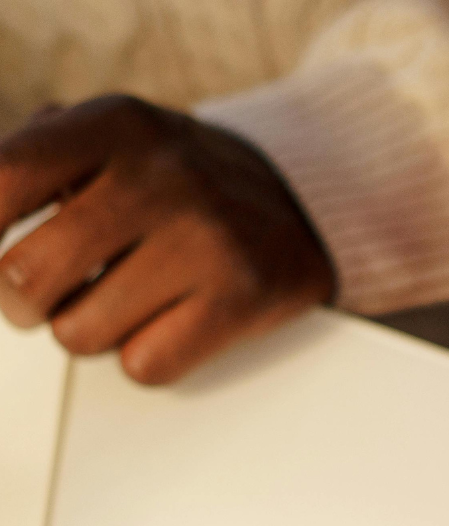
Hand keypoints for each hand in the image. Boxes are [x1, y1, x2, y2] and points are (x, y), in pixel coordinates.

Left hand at [0, 95, 332, 383]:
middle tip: (38, 301)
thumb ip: (36, 161)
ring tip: (113, 308)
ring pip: (80, 333)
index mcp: (117, 124)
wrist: (304, 204)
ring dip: (85, 333)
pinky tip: (163, 326)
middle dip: (20, 303)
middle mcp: (162, 177)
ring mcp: (206, 240)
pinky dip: (144, 358)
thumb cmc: (184, 184)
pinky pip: (145, 364)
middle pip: (28, 275)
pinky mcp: (242, 298)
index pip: (2, 180)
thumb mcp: (113, 140)